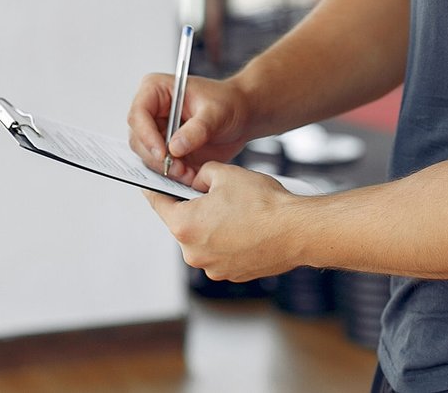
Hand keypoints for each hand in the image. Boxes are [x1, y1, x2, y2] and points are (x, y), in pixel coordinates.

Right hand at [127, 73, 251, 185]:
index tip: (163, 153)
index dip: (146, 135)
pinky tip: (190, 175)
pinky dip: (173, 175)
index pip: (138, 114)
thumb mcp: (217, 113)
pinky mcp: (165, 149)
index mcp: (157, 90)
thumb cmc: (229, 103)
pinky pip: (160, 167)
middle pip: (138, 139)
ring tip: (188, 173)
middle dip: (157, 158)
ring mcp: (156, 131)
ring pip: (147, 156)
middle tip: (179, 169)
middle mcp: (152, 111)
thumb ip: (197, 129)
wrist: (241, 115)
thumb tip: (175, 148)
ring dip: (165, 169)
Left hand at [144, 164, 301, 281]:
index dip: (155, 189)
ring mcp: (211, 267)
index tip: (151, 184)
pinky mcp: (230, 274)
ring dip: (212, 226)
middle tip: (214, 193)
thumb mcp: (225, 174)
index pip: (158, 203)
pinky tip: (247, 228)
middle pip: (182, 224)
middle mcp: (193, 252)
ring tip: (237, 211)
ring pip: (203, 239)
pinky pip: (220, 253)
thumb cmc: (262, 203)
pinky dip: (227, 241)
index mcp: (184, 225)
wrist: (296, 231)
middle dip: (193, 208)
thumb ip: (203, 174)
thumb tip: (198, 179)